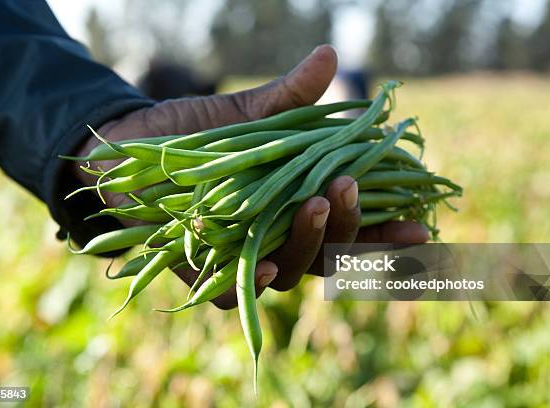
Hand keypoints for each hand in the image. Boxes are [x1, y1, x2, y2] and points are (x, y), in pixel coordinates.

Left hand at [74, 45, 428, 308]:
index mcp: (299, 209)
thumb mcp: (244, 116)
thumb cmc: (192, 135)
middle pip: (328, 252)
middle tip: (347, 186)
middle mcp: (279, 242)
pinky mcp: (205, 276)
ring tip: (313, 203)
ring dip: (307, 243)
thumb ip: (289, 101)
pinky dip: (252, 281)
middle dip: (346, 225)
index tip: (420, 226)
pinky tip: (266, 262)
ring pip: (290, 271)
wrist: (129, 154)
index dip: (386, 233)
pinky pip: (235, 291)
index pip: (351, 229)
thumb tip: (330, 56)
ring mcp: (245, 262)